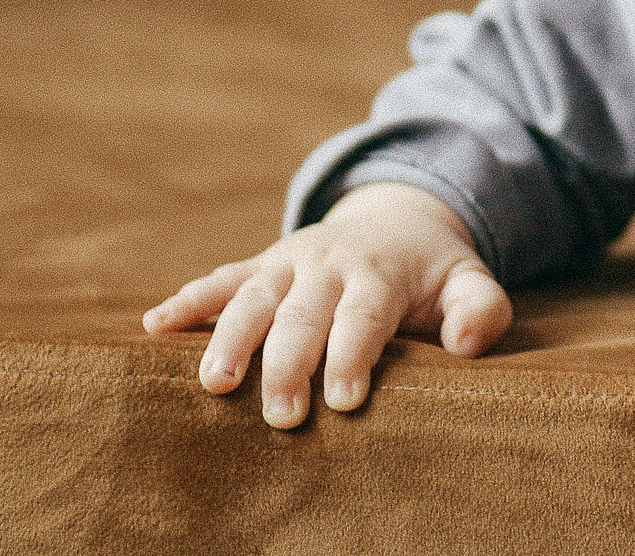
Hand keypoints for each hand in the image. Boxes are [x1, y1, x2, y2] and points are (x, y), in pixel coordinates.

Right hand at [142, 181, 511, 426]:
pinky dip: (188, 300)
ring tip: (214, 383)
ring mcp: (288, 262)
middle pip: (303, 315)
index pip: (364, 317)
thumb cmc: (431, 269)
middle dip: (289, 365)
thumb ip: (480, 309)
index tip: (345, 401)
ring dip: (231, 338)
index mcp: (379, 272)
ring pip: (254, 298)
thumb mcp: (468, 279)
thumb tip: (467, 345)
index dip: (352, 356)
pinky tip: (154, 327)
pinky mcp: (261, 265)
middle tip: (281, 416)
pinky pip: (221, 279)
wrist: (398, 218)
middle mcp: (328, 264)